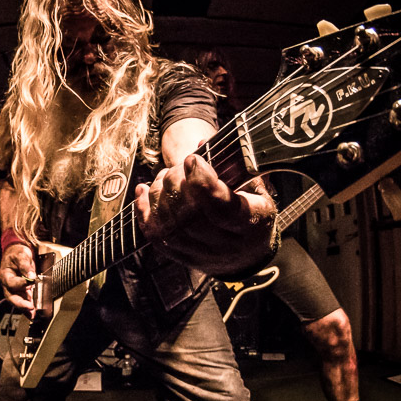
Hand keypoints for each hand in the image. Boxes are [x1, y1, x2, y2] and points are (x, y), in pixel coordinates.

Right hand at [0, 244, 36, 315]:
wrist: (16, 252)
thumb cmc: (16, 253)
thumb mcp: (20, 255)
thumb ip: (25, 266)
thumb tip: (31, 276)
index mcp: (5, 275)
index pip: (11, 282)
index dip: (20, 283)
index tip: (31, 282)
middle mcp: (8, 284)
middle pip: (11, 297)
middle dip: (20, 304)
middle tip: (30, 307)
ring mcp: (14, 288)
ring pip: (17, 300)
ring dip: (25, 308)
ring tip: (33, 314)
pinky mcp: (20, 291)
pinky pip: (23, 300)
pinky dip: (28, 307)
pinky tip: (33, 313)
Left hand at [134, 153, 276, 276]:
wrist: (246, 256)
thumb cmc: (253, 215)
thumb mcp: (256, 189)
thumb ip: (234, 167)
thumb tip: (202, 144)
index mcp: (249, 224)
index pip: (219, 205)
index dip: (200, 179)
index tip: (193, 159)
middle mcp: (223, 245)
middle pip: (189, 214)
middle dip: (177, 181)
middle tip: (179, 167)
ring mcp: (199, 254)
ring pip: (168, 225)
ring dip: (160, 193)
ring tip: (166, 177)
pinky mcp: (179, 256)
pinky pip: (154, 234)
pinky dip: (144, 209)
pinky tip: (145, 190)